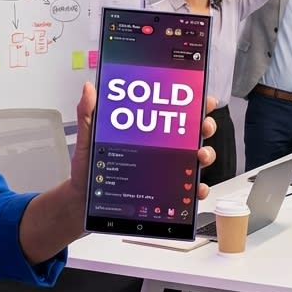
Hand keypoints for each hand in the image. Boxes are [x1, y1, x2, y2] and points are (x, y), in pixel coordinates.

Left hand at [69, 83, 216, 199]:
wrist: (85, 202)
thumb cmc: (89, 171)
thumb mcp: (87, 140)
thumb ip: (88, 114)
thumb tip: (89, 89)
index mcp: (146, 132)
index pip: (173, 112)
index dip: (191, 103)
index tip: (200, 98)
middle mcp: (160, 149)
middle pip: (193, 132)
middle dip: (205, 125)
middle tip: (202, 125)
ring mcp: (166, 171)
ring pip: (196, 159)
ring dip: (206, 154)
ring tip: (199, 155)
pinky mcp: (167, 193)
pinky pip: (189, 191)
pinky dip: (197, 189)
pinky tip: (195, 188)